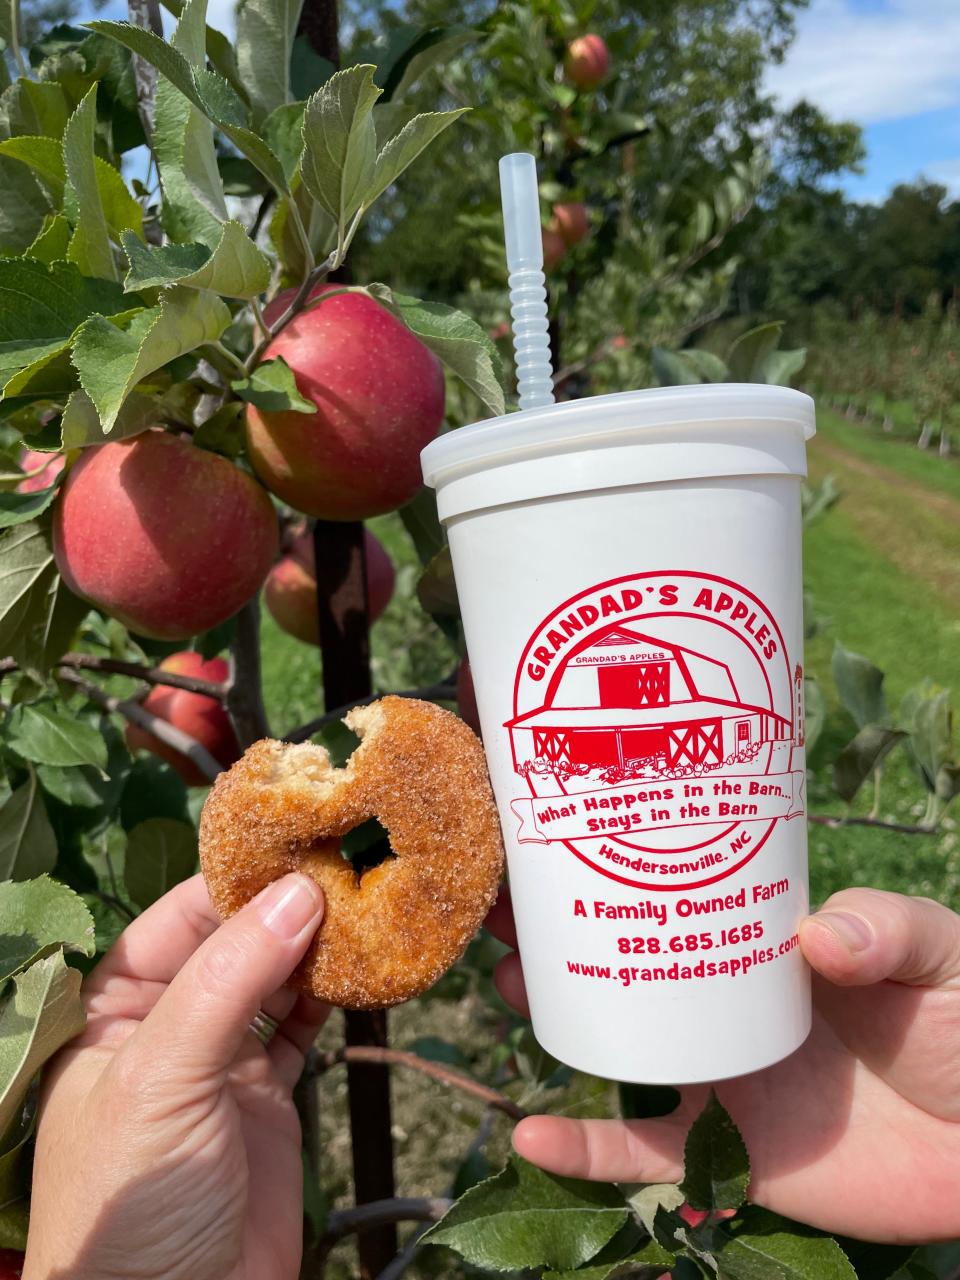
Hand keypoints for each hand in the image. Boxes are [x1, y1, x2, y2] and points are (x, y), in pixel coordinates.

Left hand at [24, 873, 327, 1279]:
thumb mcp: (162, 1078)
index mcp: (113, 1010)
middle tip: (353, 861)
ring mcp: (220, 1062)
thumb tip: (297, 892)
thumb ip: (227, 981)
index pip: (180, 917)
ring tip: (369, 903)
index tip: (304, 839)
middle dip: (288, 905)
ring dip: (318, 946)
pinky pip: (305, 1028)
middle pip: (233, 941)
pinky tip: (365, 968)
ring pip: (275, 979)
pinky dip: (335, 997)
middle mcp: (168, 1025)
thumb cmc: (131, 1205)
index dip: (239, 877)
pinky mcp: (267, 1098)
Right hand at [488, 887, 959, 1243]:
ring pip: (617, 1048)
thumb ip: (889, 928)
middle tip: (505, 909)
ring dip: (553, 1020)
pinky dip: (584, 1153)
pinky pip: (642, 1157)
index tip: (554, 840)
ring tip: (504, 983)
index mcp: (763, 948)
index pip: (677, 898)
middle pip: (626, 969)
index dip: (615, 869)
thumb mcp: (938, 951)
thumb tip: (817, 941)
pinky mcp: (727, 1154)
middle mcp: (728, 1008)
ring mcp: (722, 1079)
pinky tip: (532, 1136)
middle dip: (559, 938)